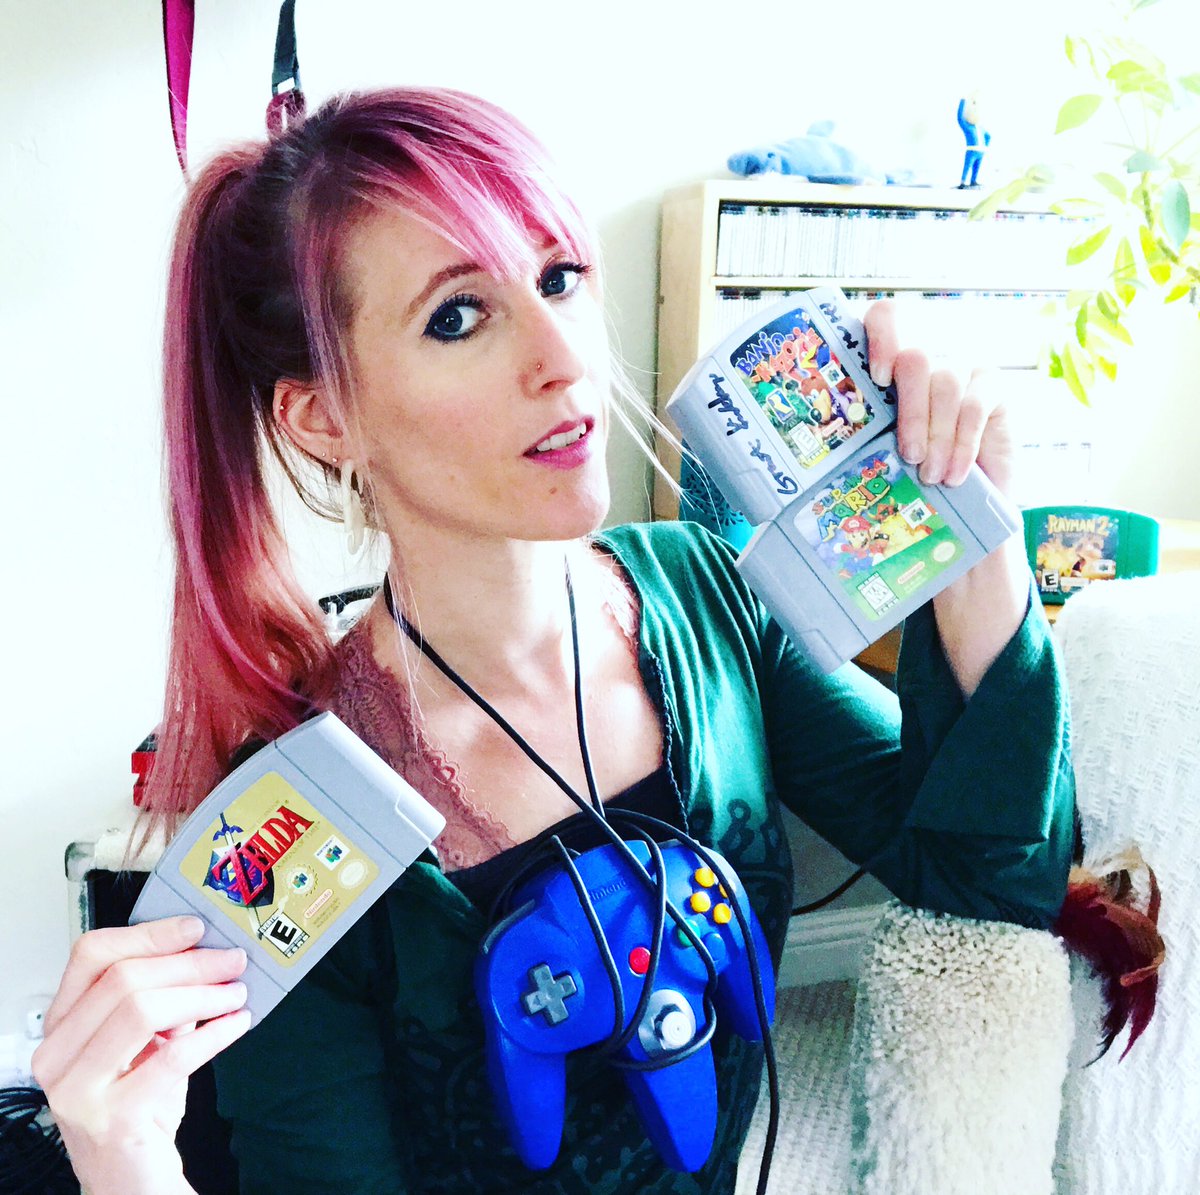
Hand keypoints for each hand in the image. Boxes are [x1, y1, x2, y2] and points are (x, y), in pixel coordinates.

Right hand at [32, 916, 250, 1194]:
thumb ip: (163, 997)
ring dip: (202, 995)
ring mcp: (79, 1090)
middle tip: (232, 962)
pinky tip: (237, 1024)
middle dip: (190, 964)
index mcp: (62, 1025)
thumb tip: (207, 949)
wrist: (131, 1180)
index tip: (195, 926)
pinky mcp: (113, 1119)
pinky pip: (172, 1058)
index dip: (148, 933)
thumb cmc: (139, 1106)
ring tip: (235, 994)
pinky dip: (214, 1034)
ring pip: (141, 1011)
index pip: (91, 955)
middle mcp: (58, 1055)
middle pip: (123, 979)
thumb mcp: (145, 1042)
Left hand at [863, 300, 1014, 496]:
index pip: (887, 316)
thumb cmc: (911, 462)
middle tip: (909, 455)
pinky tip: (953, 473)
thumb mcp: (882, 443)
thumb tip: (838, 444)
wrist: (964, 487)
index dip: (882, 336)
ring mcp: (963, 362)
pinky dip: (962, 444)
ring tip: (930, 473)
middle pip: (916, 358)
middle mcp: (927, 350)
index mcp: (889, 357)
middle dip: (911, 412)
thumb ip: (865, 429)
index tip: (878, 378)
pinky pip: (975, 406)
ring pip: (947, 384)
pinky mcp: (993, 383)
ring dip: (937, 435)